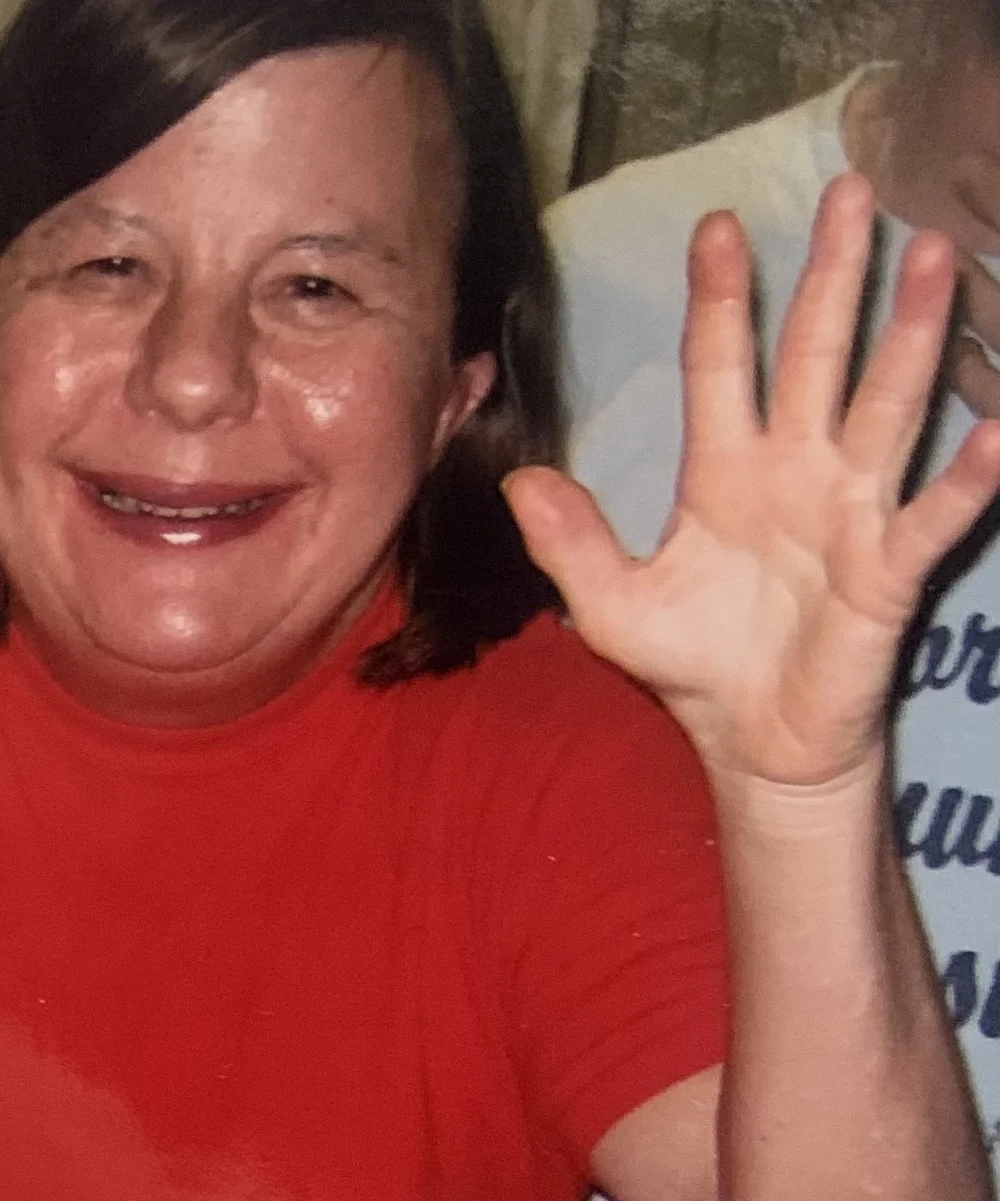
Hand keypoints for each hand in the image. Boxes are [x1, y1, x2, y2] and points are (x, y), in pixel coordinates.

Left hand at [504, 175, 999, 791]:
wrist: (750, 740)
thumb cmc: (692, 664)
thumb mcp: (610, 607)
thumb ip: (569, 544)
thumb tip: (518, 482)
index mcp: (725, 471)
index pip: (721, 365)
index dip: (719, 298)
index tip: (715, 224)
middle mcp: (797, 470)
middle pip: (818, 354)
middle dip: (833, 274)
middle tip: (850, 189)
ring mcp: (851, 510)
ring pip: (888, 403)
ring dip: (912, 331)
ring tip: (933, 252)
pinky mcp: (889, 567)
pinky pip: (934, 514)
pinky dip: (970, 475)